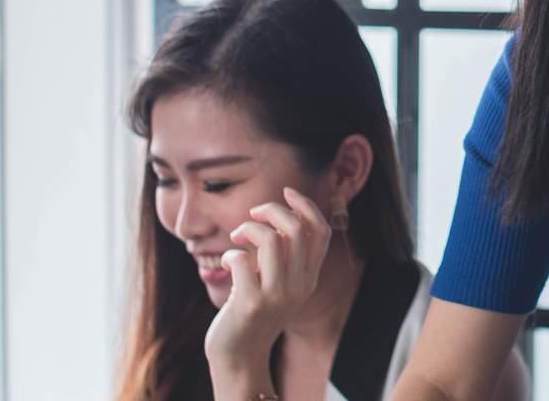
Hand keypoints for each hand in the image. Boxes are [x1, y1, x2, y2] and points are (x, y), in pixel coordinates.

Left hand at [205, 187, 333, 399]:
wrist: (239, 355)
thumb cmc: (252, 312)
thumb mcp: (278, 284)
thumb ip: (284, 256)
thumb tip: (278, 216)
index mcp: (309, 278)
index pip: (321, 232)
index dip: (306, 205)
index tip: (286, 193)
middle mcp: (299, 286)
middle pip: (296, 228)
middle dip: (272, 210)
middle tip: (253, 214)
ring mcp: (276, 296)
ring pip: (270, 239)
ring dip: (248, 227)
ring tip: (237, 237)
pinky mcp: (251, 304)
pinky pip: (240, 259)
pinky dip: (230, 253)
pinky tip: (227, 262)